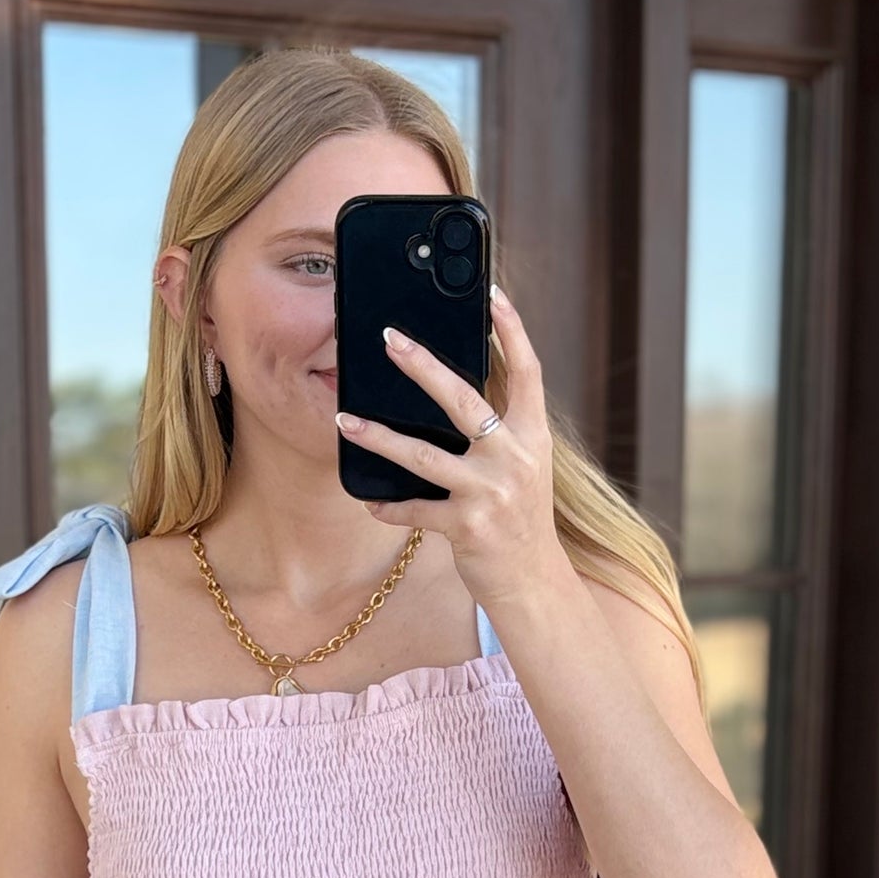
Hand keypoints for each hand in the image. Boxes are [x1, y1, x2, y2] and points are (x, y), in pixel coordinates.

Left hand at [334, 282, 565, 612]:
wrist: (534, 583)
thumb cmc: (520, 520)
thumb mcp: (523, 469)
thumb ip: (499, 432)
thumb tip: (451, 392)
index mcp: (534, 437)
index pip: (528, 372)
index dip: (513, 331)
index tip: (494, 294)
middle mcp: (516, 458)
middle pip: (463, 400)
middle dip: (422, 366)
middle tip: (388, 339)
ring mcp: (491, 493)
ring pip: (424, 456)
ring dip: (378, 437)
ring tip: (344, 420)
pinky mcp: (468, 527)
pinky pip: (416, 510)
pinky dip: (391, 506)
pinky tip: (369, 501)